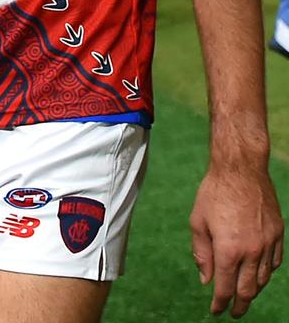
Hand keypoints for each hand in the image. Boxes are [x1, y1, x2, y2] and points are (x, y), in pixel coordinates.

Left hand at [190, 163, 283, 317]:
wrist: (240, 168)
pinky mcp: (278, 233)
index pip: (226, 288)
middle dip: (240, 305)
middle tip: (234, 312)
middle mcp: (251, 251)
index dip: (220, 303)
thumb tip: (206, 279)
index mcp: (228, 250)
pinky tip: (259, 273)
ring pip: (263, 278)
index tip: (216, 310)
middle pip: (248, 290)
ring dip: (253, 290)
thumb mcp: (197, 221)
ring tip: (245, 294)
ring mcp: (268, 243)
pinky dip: (267, 272)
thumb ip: (201, 253)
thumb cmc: (214, 192)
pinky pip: (275, 262)